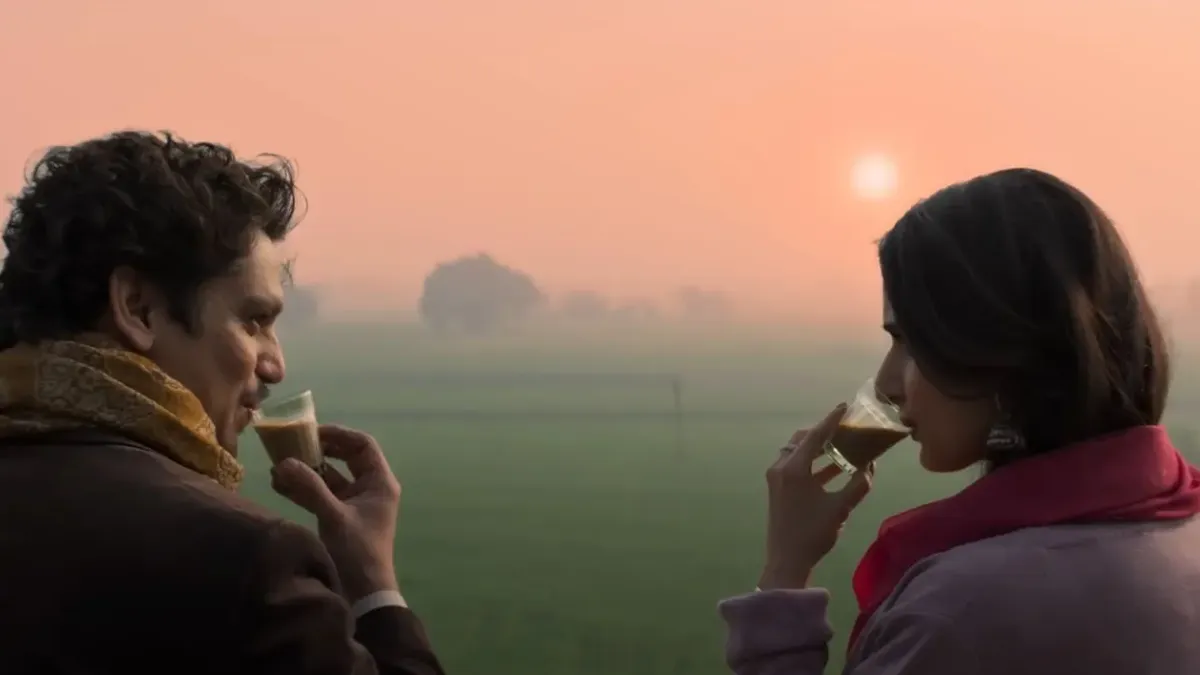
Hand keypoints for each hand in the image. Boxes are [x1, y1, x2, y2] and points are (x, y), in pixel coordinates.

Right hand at [271, 424, 400, 601]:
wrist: (365, 592)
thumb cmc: (358, 551)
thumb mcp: (334, 516)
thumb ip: (310, 488)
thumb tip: (284, 462)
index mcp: (380, 482)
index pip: (363, 445)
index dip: (339, 434)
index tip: (312, 431)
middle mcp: (370, 488)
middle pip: (345, 457)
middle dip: (319, 451)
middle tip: (293, 445)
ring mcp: (356, 502)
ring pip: (331, 477)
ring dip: (307, 472)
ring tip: (279, 467)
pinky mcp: (342, 517)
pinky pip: (323, 495)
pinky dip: (304, 490)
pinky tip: (280, 485)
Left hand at [759, 404, 873, 589]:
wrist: (786, 560)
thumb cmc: (813, 533)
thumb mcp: (841, 508)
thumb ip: (858, 484)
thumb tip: (870, 466)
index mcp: (794, 468)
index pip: (815, 435)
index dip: (831, 420)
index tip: (844, 407)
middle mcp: (780, 467)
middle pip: (802, 439)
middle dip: (823, 432)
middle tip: (844, 428)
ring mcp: (776, 478)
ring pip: (797, 451)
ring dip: (817, 447)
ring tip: (842, 445)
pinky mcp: (777, 488)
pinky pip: (795, 464)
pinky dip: (812, 462)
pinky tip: (833, 467)